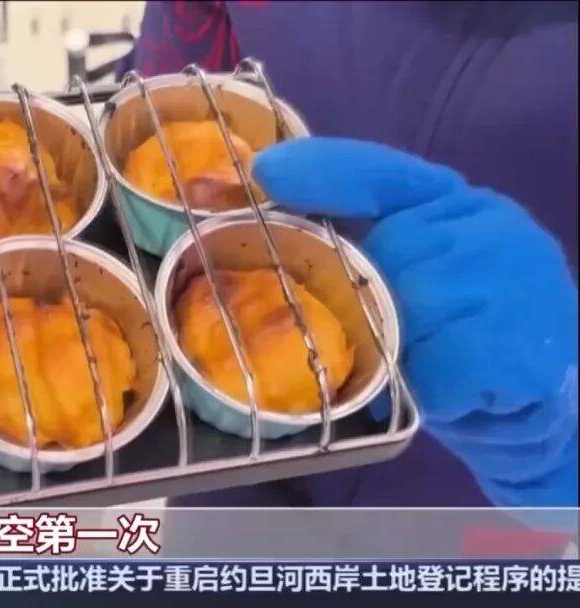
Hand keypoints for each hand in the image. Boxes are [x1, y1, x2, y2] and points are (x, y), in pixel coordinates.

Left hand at [252, 137, 577, 506]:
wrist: (548, 406)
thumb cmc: (462, 338)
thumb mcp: (413, 278)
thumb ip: (362, 248)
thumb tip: (272, 226)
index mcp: (460, 205)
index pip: (383, 173)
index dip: (324, 172)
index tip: (267, 173)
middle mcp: (492, 228)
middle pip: (384, 253)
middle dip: (361, 298)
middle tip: (370, 335)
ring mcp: (517, 282)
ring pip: (407, 313)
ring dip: (396, 351)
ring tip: (415, 365)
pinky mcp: (524, 344)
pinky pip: (437, 370)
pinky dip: (430, 389)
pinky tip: (445, 391)